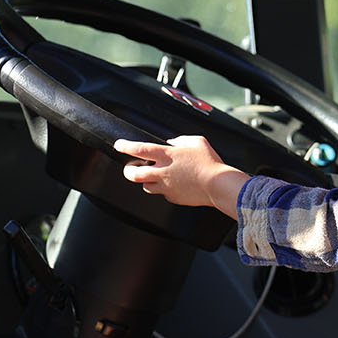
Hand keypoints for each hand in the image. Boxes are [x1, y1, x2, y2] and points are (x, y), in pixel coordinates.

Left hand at [114, 136, 247, 217]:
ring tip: (153, 176)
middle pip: (133, 174)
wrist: (218, 185)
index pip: (139, 149)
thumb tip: (173, 143)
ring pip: (145, 186)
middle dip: (128, 171)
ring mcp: (166, 187)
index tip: (119, 145)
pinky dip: (164, 189)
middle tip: (130, 168)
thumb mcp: (197, 141)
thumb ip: (181, 140)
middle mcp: (162, 172)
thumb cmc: (210, 163)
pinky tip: (174, 184)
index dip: (125, 146)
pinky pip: (163, 193)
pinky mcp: (173, 197)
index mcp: (166, 155)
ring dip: (146, 181)